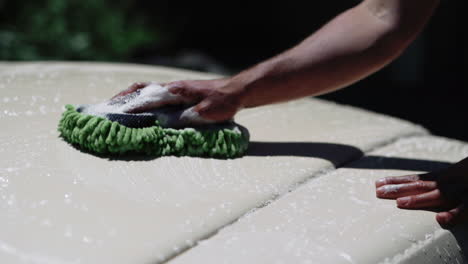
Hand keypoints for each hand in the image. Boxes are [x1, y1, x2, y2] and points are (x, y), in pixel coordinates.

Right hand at [112, 78, 244, 124]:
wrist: (235, 91)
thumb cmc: (222, 102)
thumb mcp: (205, 114)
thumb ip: (184, 118)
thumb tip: (161, 124)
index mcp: (175, 91)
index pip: (148, 99)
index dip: (131, 107)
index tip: (114, 115)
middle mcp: (171, 87)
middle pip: (140, 90)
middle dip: (122, 99)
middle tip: (105, 109)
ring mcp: (173, 88)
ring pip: (144, 88)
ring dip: (128, 96)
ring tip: (114, 106)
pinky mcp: (176, 91)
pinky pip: (152, 91)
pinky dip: (140, 96)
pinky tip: (136, 104)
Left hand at [376, 157, 467, 226]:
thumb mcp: (457, 178)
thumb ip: (439, 183)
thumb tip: (419, 186)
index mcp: (446, 177)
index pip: (418, 179)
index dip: (398, 180)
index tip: (378, 182)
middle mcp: (452, 182)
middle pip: (422, 186)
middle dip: (399, 188)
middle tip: (377, 191)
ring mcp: (463, 191)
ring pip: (439, 195)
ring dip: (419, 200)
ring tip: (400, 203)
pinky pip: (465, 209)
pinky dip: (455, 214)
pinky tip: (441, 219)